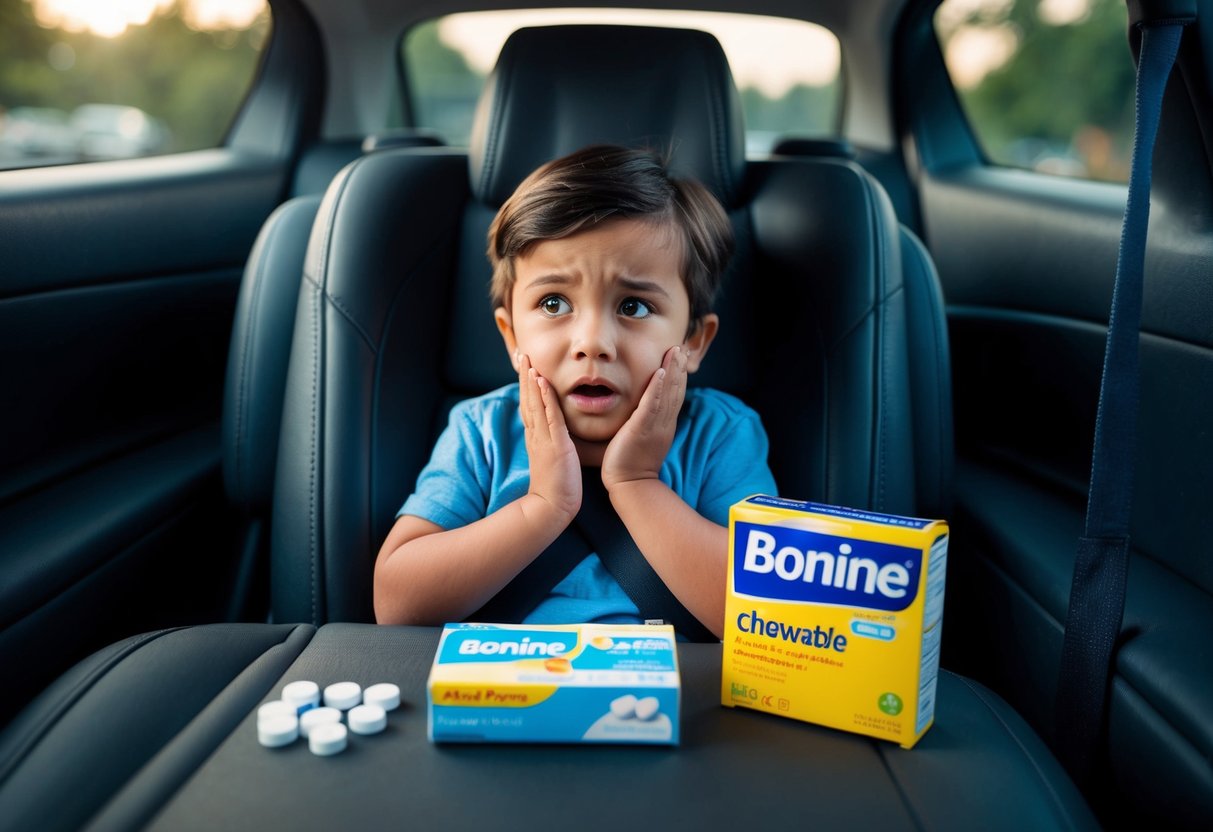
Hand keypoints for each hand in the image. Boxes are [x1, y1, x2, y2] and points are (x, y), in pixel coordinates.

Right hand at [518, 353, 581, 520]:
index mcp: (536, 437)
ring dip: (530, 380)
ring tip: (527, 359)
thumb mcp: (552, 460)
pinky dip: (544, 397)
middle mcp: (536, 434)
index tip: (524, 367)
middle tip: (520, 353)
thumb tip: (555, 436)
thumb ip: (551, 445)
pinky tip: (541, 381)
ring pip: (535, 403)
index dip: (526, 386)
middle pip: (527, 399)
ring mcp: (543, 438)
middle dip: (523, 376)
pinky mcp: (554, 444)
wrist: (551, 508)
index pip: (529, 406)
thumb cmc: (556, 487)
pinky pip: (549, 415)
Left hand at [601, 345, 686, 489]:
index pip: (674, 395)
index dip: (679, 375)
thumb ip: (646, 423)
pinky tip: (661, 372)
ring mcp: (655, 425)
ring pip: (668, 393)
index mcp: (664, 424)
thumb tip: (645, 411)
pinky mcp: (642, 429)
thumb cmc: (631, 463)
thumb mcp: (644, 439)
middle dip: (679, 367)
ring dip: (673, 370)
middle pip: (676, 390)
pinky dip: (658, 388)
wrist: (630, 485)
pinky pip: (652, 405)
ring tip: (676, 350)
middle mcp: (663, 422)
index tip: (680, 356)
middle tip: (682, 346)